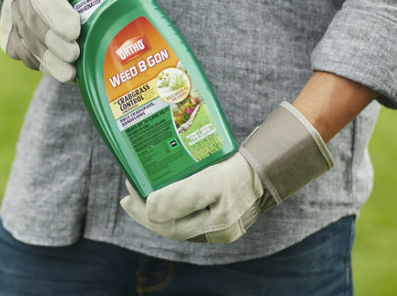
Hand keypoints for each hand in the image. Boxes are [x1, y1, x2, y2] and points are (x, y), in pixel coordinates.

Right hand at [0, 0, 138, 81]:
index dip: (57, 14)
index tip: (74, 30)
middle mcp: (21, 0)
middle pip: (35, 25)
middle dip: (56, 44)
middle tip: (75, 55)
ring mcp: (13, 22)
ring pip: (30, 46)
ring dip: (52, 62)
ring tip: (71, 72)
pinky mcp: (11, 43)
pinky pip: (28, 59)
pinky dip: (46, 68)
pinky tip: (63, 73)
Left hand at [121, 153, 263, 242]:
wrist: (268, 165)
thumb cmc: (240, 173)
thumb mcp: (211, 182)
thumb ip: (182, 197)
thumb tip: (150, 209)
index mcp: (215, 228)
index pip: (171, 228)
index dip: (146, 214)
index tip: (130, 196)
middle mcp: (217, 229)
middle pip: (174, 225)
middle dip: (147, 211)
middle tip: (128, 195)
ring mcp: (219, 220)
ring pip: (180, 217)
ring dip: (158, 206)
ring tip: (140, 191)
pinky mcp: (220, 208)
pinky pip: (190, 209)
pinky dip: (173, 200)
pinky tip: (163, 189)